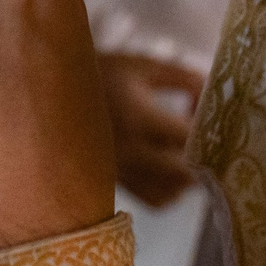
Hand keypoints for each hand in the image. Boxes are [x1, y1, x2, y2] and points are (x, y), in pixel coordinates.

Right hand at [97, 53, 203, 207]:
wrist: (51, 92)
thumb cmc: (100, 74)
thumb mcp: (141, 65)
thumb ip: (183, 77)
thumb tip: (214, 94)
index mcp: (138, 116)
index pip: (190, 135)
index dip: (208, 125)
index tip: (206, 111)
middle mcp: (129, 151)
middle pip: (186, 172)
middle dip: (204, 156)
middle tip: (206, 137)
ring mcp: (120, 171)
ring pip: (173, 192)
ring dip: (188, 175)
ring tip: (185, 151)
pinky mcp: (115, 182)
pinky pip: (154, 200)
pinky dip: (169, 191)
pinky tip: (166, 169)